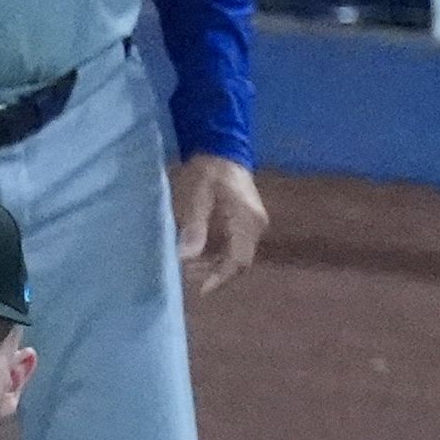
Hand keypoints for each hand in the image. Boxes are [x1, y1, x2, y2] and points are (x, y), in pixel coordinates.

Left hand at [171, 153, 265, 294]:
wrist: (222, 149)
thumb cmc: (207, 170)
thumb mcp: (196, 195)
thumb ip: (193, 225)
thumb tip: (185, 256)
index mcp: (247, 220)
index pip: (238, 260)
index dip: (219, 278)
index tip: (200, 290)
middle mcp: (256, 225)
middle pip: (238, 263)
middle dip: (212, 274)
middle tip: (184, 275)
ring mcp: (253, 225)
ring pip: (235, 257)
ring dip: (212, 266)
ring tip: (186, 266)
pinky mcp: (247, 224)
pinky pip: (233, 248)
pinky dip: (215, 256)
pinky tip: (195, 255)